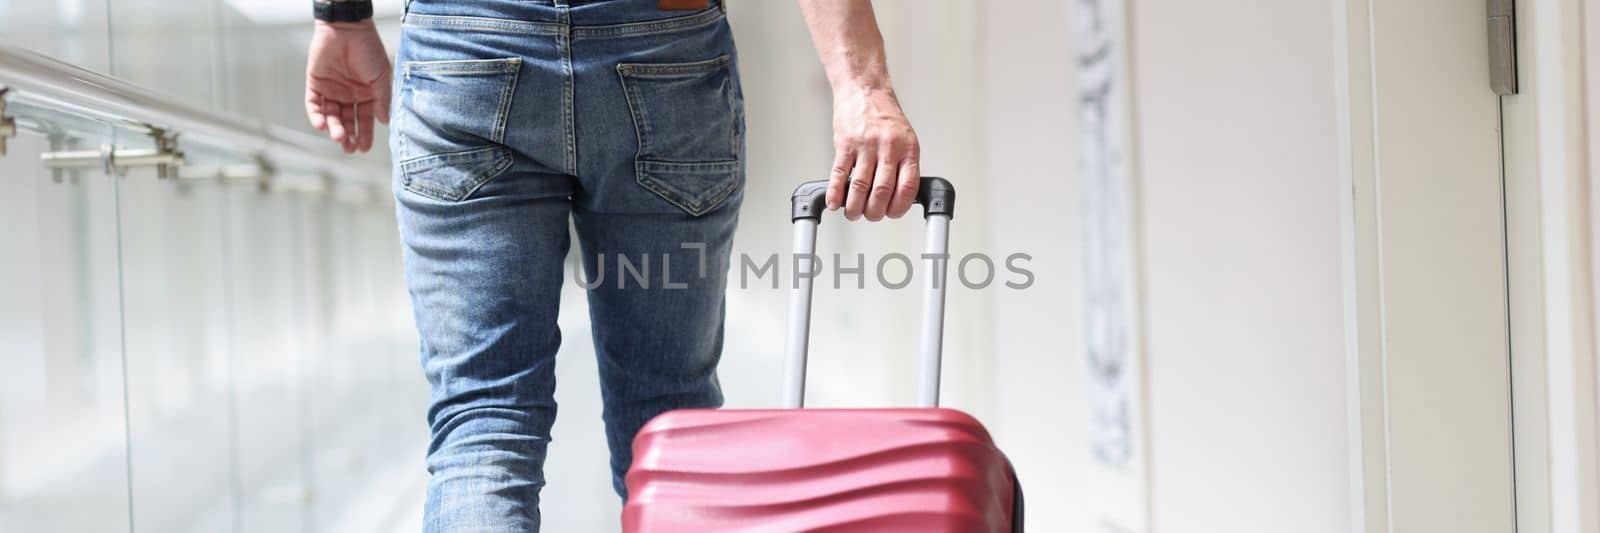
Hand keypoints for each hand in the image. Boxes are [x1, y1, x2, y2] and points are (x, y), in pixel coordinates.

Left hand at [305, 19, 391, 153]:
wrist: (347, 29)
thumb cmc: (368, 51)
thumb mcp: (381, 77)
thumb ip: (382, 100)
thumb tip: (384, 122)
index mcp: (365, 95)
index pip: (365, 119)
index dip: (365, 134)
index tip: (364, 148)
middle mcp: (348, 95)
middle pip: (347, 121)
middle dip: (349, 136)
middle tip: (350, 148)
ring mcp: (331, 90)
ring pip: (331, 116)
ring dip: (334, 128)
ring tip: (339, 136)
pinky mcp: (315, 84)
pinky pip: (314, 105)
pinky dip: (317, 116)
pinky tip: (322, 126)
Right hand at [827, 87, 919, 220]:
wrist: (864, 90)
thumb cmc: (884, 115)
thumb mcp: (905, 139)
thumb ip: (902, 165)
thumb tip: (897, 196)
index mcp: (907, 149)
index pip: (907, 187)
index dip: (899, 207)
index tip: (891, 213)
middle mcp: (888, 147)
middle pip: (881, 191)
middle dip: (874, 212)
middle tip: (869, 215)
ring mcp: (866, 145)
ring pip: (860, 186)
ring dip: (854, 206)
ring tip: (852, 213)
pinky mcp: (845, 143)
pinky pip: (839, 174)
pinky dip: (835, 192)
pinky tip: (834, 202)